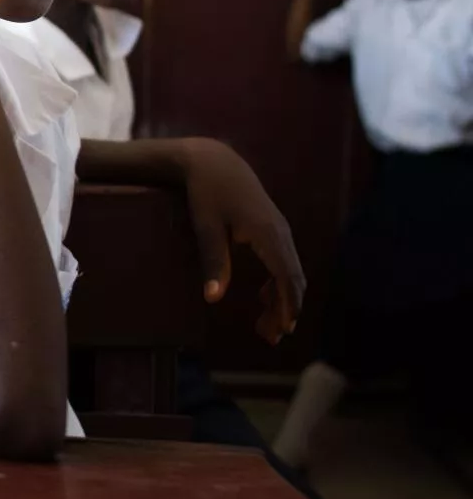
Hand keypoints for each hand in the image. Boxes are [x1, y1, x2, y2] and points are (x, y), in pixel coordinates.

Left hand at [177, 139, 304, 342]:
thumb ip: (213, 262)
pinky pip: (283, 261)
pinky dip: (278, 283)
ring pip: (290, 271)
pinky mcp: (272, 228)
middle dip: (286, 309)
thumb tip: (213, 299)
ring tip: (269, 327)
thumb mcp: (205, 227)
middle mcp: (281, 232)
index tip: (283, 329)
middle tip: (273, 337)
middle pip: (293, 278)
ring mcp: (279, 229)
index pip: (286, 277)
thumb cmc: (206, 193)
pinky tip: (264, 299)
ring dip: (282, 299)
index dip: (287, 305)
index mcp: (268, 233)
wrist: (213, 161)